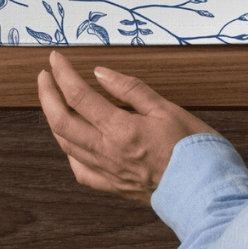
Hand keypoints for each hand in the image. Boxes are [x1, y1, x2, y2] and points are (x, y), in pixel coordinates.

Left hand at [37, 50, 218, 204]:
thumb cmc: (191, 147)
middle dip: (47, 95)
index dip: (63, 74)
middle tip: (44, 76)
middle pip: (62, 121)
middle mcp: (107, 152)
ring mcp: (107, 172)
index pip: (79, 96)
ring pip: (66, 145)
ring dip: (54, 120)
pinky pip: (80, 170)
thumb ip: (131, 90)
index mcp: (121, 129)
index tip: (56, 58)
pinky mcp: (112, 186)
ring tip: (53, 101)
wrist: (203, 190)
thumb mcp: (166, 108)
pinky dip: (69, 152)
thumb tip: (101, 73)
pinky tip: (71, 142)